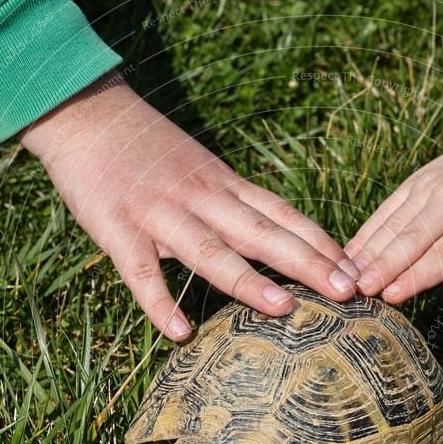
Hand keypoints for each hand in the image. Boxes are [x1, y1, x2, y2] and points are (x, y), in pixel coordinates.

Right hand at [17, 75, 357, 339]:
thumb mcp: (204, 168)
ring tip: (284, 309)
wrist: (86, 112)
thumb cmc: (149, 148)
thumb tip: (279, 236)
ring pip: (211, 250)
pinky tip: (180, 332)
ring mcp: (160, 214)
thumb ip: (237, 202)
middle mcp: (202, 199)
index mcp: (225, 185)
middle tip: (348, 292)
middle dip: (308, 263)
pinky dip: (159, 301)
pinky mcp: (117, 229)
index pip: (284, 216)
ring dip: (248, 280)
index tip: (356, 272)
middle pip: (263, 233)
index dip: (322, 244)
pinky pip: (140, 271)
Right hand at [344, 54, 442, 310]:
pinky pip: (385, 212)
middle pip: (412, 238)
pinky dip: (365, 235)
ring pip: (392, 225)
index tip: (392, 295)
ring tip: (346, 278)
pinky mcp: (412, 183)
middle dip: (383, 266)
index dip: (418, 275)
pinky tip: (347, 256)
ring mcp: (427, 187)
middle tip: (360, 291)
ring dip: (368, 253)